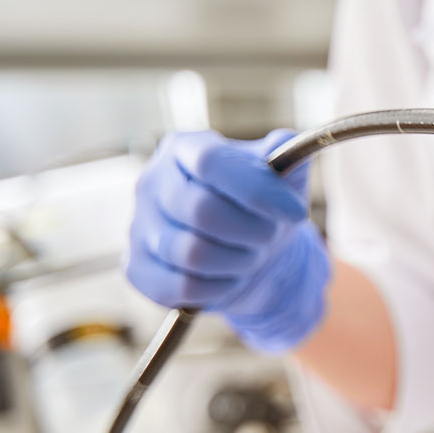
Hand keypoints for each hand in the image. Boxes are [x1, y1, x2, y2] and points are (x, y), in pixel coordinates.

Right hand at [126, 129, 330, 352]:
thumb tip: (282, 145)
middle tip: (271, 235)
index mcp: (185, 148)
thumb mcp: (282, 175)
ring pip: (192, 254)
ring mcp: (139, 226)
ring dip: (239, 261)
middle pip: (202, 211)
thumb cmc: (263, 206)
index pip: (212, 162)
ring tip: (251, 254)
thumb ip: (286, 153)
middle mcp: (152, 182)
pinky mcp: (137, 269)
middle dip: (253, 230)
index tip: (296, 213)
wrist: (249, 250)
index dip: (257, 190)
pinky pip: (181, 287)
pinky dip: (219, 287)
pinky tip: (230, 276)